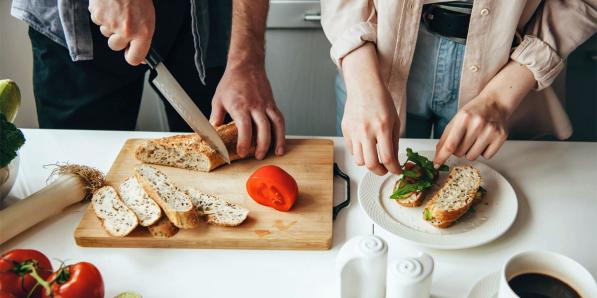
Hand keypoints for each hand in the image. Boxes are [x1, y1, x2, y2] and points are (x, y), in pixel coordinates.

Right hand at [88, 0, 154, 65]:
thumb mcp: (148, 17)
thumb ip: (143, 36)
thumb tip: (140, 55)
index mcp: (143, 33)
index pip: (134, 58)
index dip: (131, 57)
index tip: (130, 54)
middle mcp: (126, 31)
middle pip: (116, 46)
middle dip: (118, 38)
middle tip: (123, 23)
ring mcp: (110, 24)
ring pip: (106, 33)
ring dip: (110, 24)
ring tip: (117, 9)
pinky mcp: (98, 16)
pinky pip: (97, 21)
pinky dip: (102, 14)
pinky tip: (109, 4)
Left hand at [209, 64, 284, 159]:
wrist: (246, 65)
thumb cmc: (232, 82)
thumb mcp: (218, 99)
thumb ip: (215, 117)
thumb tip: (212, 132)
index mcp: (240, 105)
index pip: (245, 127)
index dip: (244, 142)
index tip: (241, 152)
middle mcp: (255, 106)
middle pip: (263, 128)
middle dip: (262, 145)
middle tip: (258, 156)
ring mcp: (266, 104)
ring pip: (276, 124)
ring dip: (278, 140)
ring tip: (277, 152)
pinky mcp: (272, 103)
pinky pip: (279, 119)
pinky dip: (282, 131)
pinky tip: (280, 141)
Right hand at [341, 44, 401, 175]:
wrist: (364, 86)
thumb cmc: (380, 100)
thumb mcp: (394, 120)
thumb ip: (394, 142)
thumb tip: (394, 160)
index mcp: (382, 127)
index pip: (387, 158)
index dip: (394, 169)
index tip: (396, 170)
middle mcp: (366, 131)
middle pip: (371, 164)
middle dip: (380, 171)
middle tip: (385, 170)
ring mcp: (354, 131)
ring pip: (359, 160)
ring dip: (368, 163)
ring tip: (375, 159)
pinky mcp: (345, 130)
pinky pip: (352, 150)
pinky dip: (359, 153)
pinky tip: (365, 147)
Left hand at [434, 94, 508, 166]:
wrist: (496, 103)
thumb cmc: (474, 111)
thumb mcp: (456, 119)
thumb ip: (446, 136)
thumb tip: (439, 153)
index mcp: (464, 118)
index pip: (450, 144)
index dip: (442, 156)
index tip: (436, 164)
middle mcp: (478, 124)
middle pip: (460, 153)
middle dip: (458, 149)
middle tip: (464, 138)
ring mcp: (490, 131)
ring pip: (472, 157)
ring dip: (470, 151)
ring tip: (475, 138)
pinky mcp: (501, 137)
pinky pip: (486, 156)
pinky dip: (484, 151)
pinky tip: (485, 140)